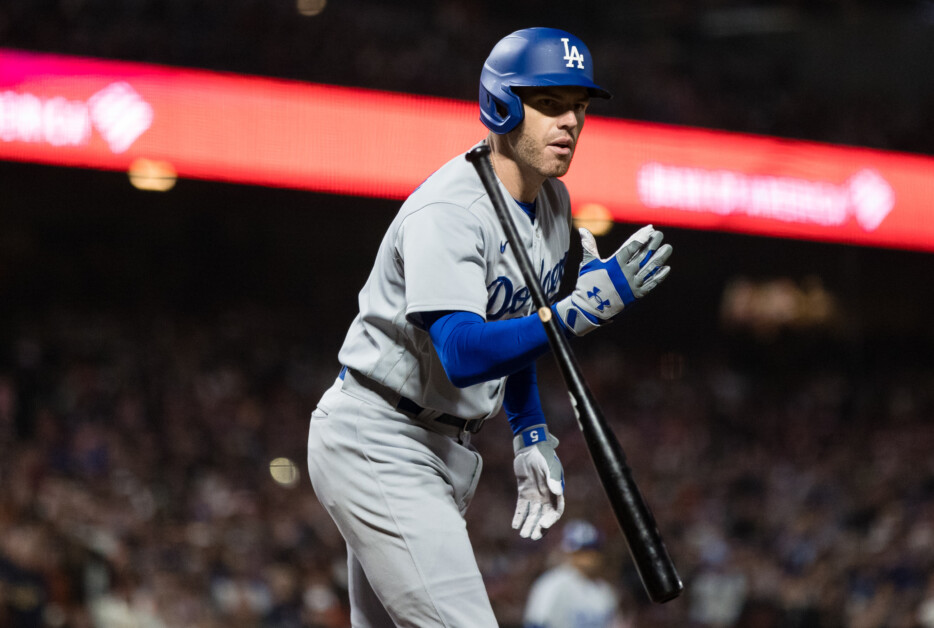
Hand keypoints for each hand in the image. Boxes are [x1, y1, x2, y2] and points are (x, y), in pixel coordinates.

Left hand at [512, 425, 564, 539]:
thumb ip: (553, 477)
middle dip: (539, 527)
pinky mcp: (524, 492)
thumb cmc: (543, 454)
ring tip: (523, 535)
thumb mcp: (548, 464)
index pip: (555, 511)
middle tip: (532, 537)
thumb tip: (557, 490)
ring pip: (532, 514)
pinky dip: (519, 516)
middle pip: (544, 516)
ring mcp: (535, 494)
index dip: (550, 520)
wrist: (530, 446)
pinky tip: (515, 525)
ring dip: (528, 524)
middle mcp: (546, 495)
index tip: (542, 525)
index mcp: (555, 491)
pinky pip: (521, 507)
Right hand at [554, 225, 671, 335]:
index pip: (632, 247)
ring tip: (668, 247)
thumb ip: (589, 245)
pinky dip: (659, 276)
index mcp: (615, 264)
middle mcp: (626, 272)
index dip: (641, 237)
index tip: (649, 230)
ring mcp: (633, 284)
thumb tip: (582, 230)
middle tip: (660, 234)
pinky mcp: (637, 294)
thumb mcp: (589, 264)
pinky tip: (666, 268)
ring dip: (660, 257)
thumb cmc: (588, 284)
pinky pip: (651, 284)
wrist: (590, 309)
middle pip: (643, 255)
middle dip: (653, 244)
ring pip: (650, 268)